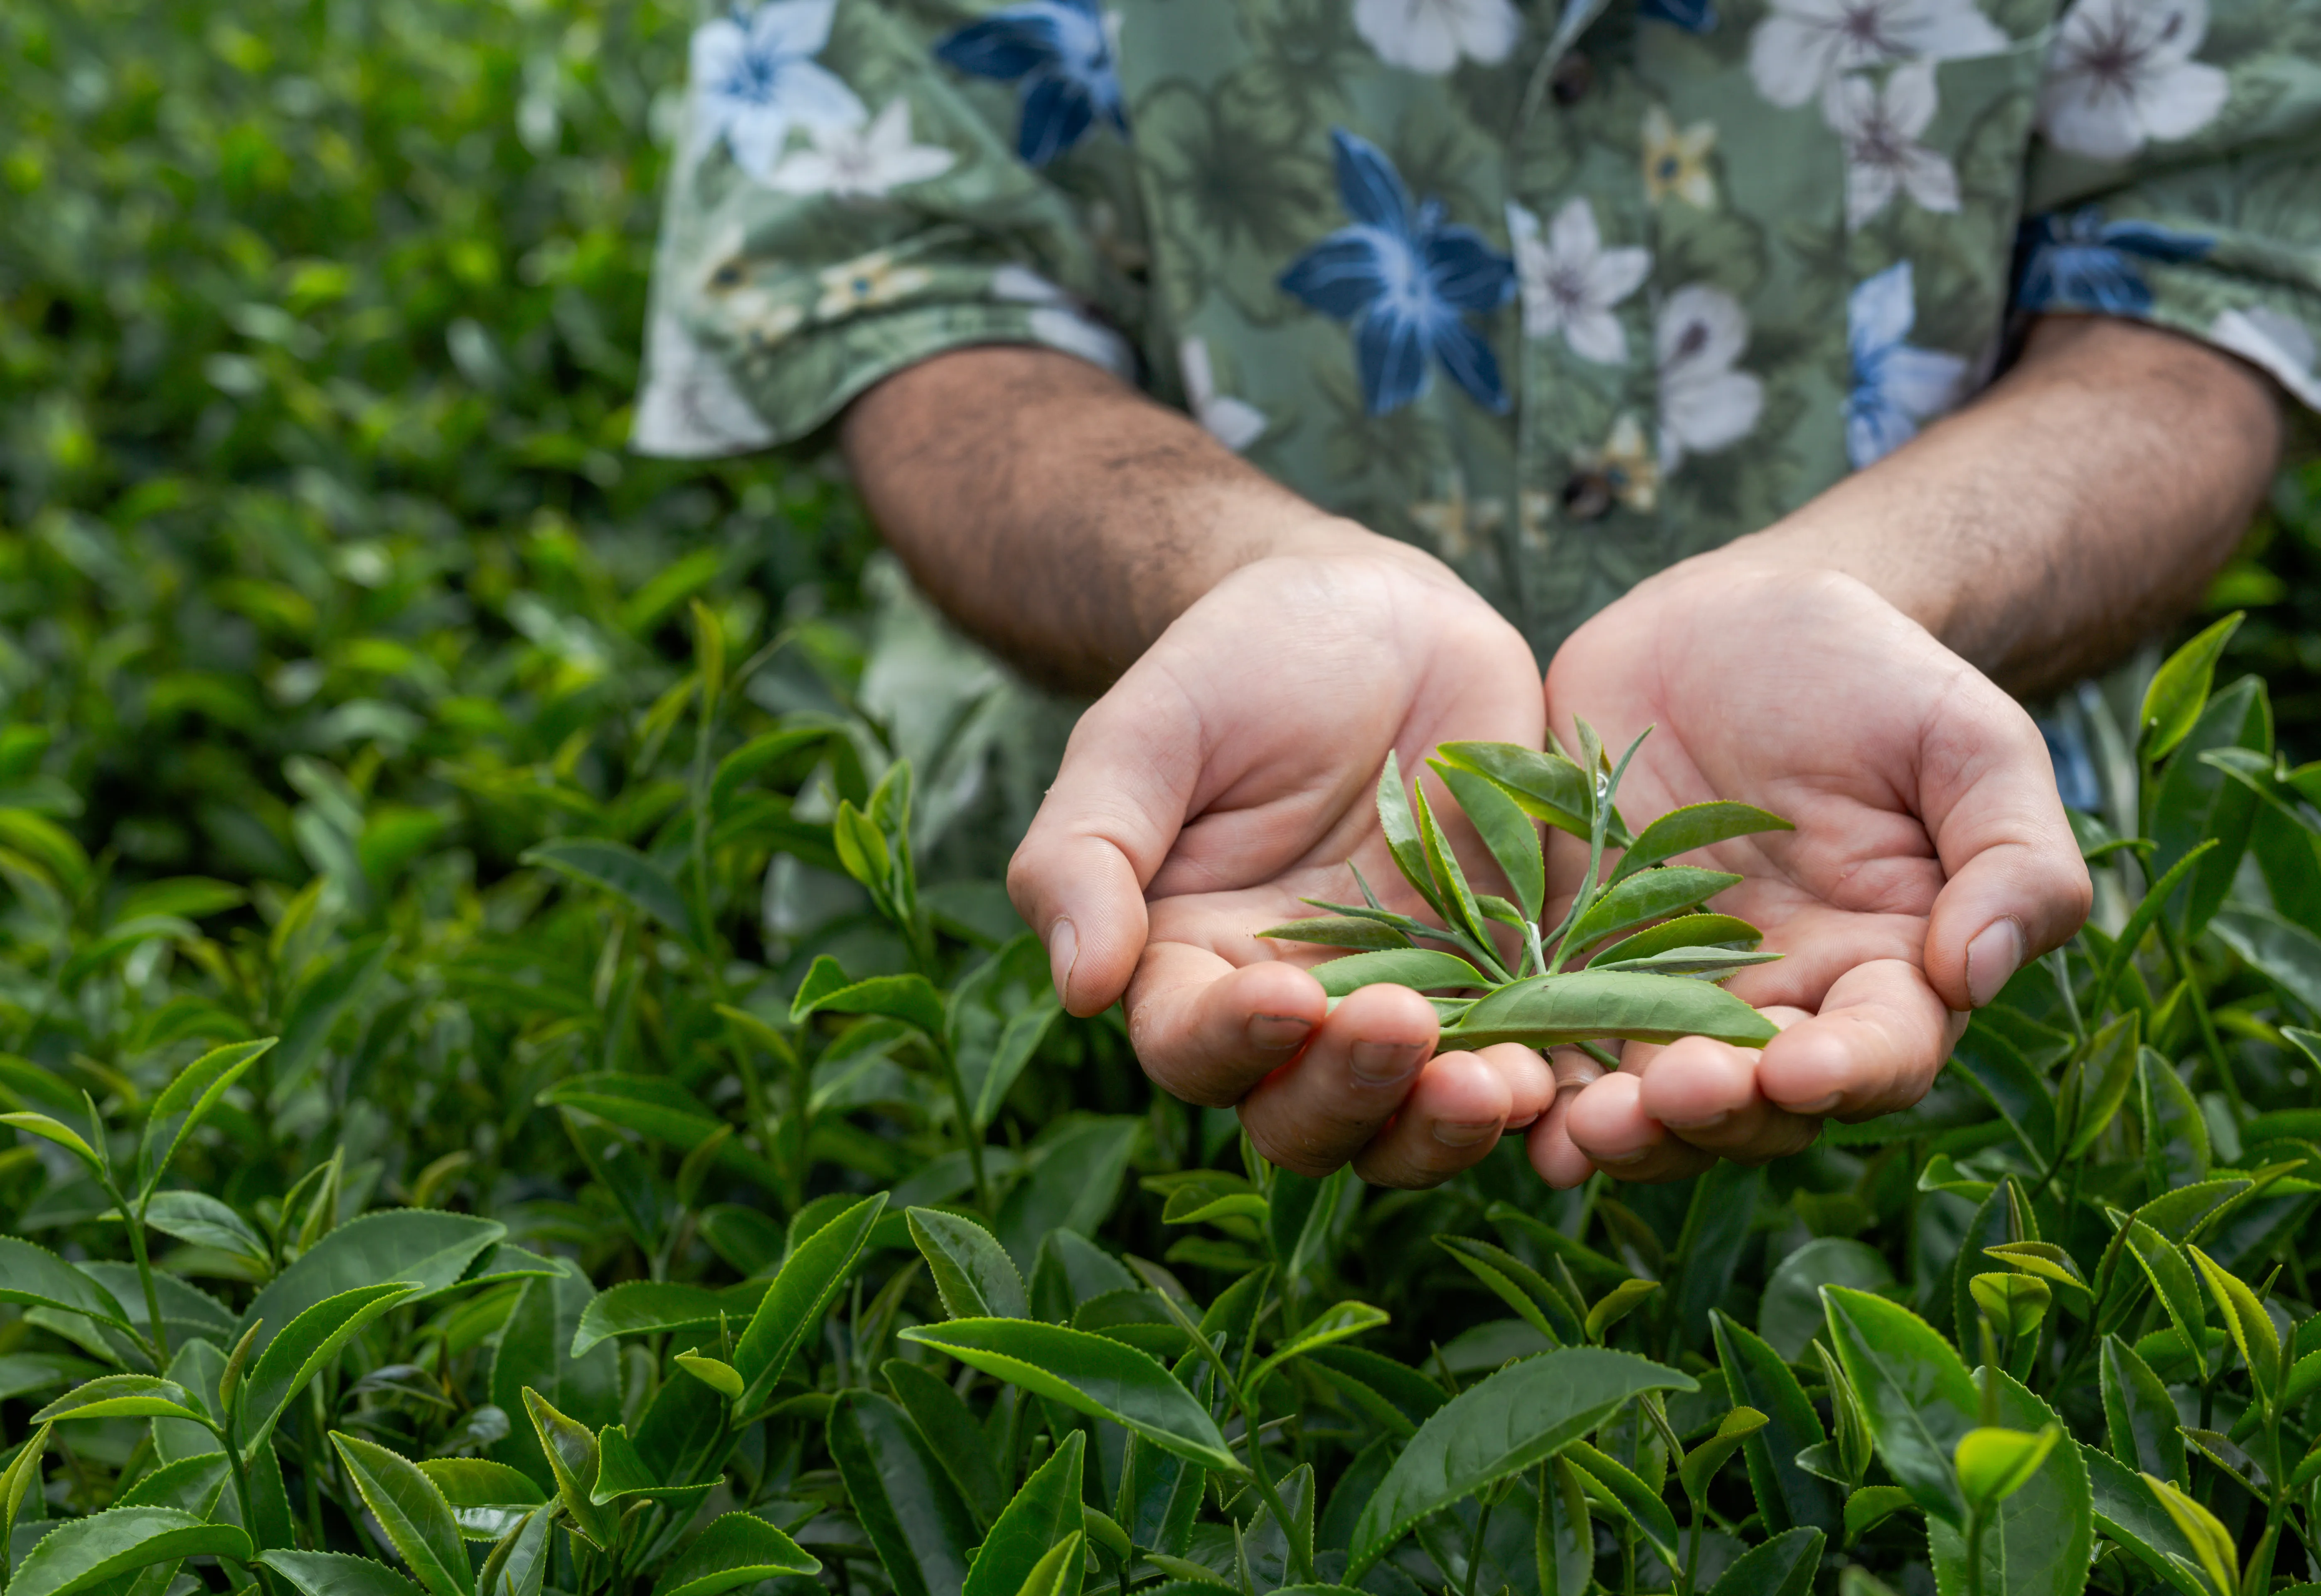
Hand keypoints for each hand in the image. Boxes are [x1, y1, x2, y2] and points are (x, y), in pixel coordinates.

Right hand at [1007, 533, 1558, 1186]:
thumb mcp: (1144, 733)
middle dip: (1353, 1095)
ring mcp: (1407, 1006)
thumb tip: (1077, 983)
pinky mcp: (1505, 981)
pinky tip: (1570, 1072)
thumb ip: (1086, 850)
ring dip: (1452, 1124)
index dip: (1232, 1043)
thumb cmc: (1236, 664)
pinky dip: (1547, 1085)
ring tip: (1504, 1082)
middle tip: (1404, 1027)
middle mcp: (1293, 1017)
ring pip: (1414, 1123)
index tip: (1283, 996)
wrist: (1375, 613)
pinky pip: (1525, 1062)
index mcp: (1188, 967)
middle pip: (1305, 1120)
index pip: (1192, 1048)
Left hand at [1527, 555, 2091, 1185]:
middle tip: (1672, 1094)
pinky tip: (1499, 1092)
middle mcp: (1779, 1005)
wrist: (1732, 623)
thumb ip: (2011, 855)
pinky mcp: (1571, 957)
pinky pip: (1553, 1039)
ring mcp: (1666, 991)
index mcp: (1885, 971)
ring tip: (1585, 1125)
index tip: (1800, 1068)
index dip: (1845, 1074)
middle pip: (1757, 1106)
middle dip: (1716, 1113)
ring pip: (1651, 1099)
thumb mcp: (1969, 741)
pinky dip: (1531, 1077)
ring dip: (1620, 1126)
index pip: (1880, 1054)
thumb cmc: (1873, 676)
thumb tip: (1976, 969)